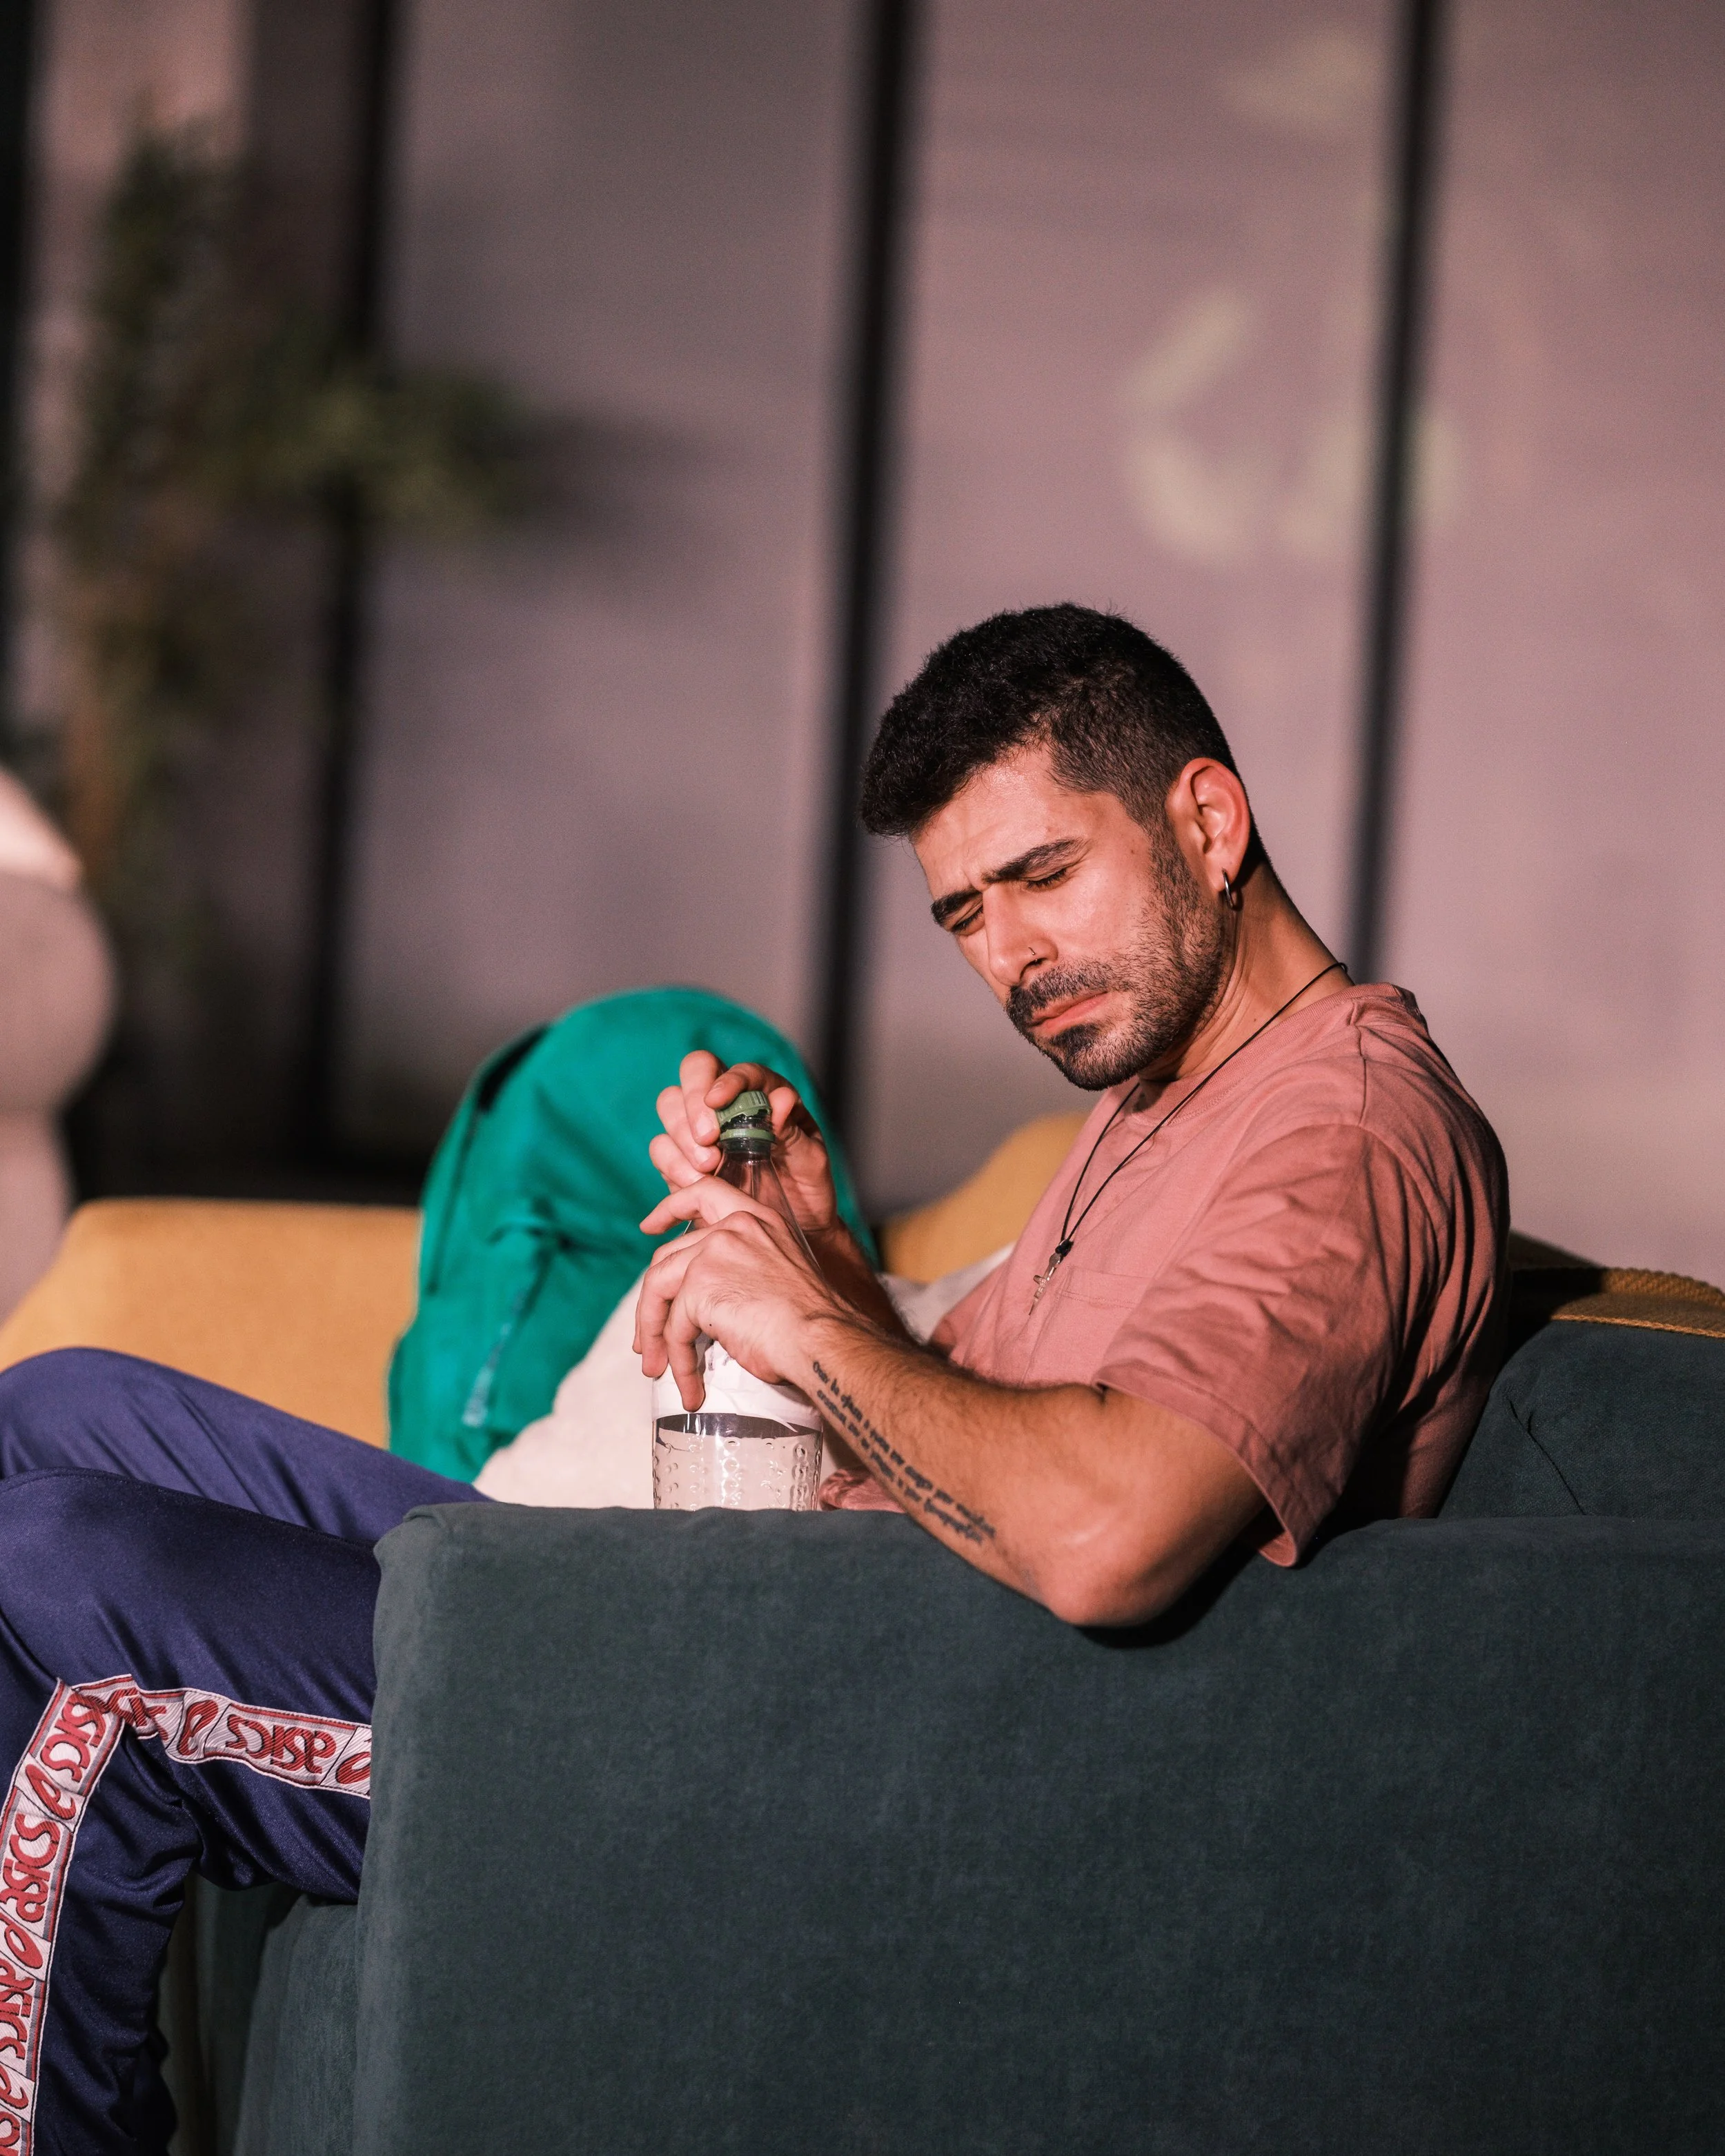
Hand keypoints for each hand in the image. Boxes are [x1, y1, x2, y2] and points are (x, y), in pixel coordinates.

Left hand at [634, 1175, 842, 1410]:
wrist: (822, 1339)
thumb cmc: (810, 1322)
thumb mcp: (776, 1274)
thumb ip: (740, 1267)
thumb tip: (699, 1298)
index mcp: (756, 1219)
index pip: (702, 1193)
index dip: (669, 1208)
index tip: (649, 1225)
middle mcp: (732, 1227)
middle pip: (667, 1258)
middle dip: (652, 1302)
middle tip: (649, 1338)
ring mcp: (713, 1253)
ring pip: (659, 1291)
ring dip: (653, 1333)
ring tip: (656, 1366)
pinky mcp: (699, 1287)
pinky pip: (674, 1328)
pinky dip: (677, 1360)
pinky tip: (688, 1384)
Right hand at [650, 1052, 839, 1240]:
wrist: (793, 1226)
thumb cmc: (807, 1186)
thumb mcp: (811, 1160)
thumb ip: (794, 1131)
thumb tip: (780, 1100)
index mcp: (764, 1093)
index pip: (739, 1071)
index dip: (726, 1080)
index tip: (717, 1100)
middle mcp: (728, 1102)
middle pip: (693, 1073)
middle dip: (694, 1103)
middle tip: (708, 1139)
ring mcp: (700, 1127)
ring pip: (670, 1106)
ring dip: (682, 1135)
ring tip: (708, 1168)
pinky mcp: (681, 1157)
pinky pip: (662, 1148)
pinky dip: (673, 1164)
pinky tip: (695, 1183)